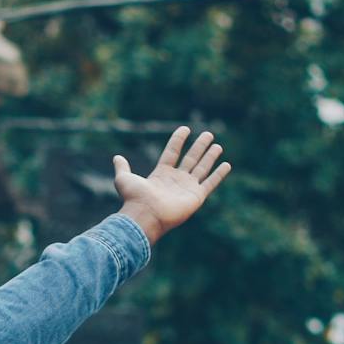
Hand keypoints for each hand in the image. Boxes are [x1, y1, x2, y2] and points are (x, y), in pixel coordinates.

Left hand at [113, 126, 230, 242]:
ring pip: (202, 168)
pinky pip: (210, 183)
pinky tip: (226, 164)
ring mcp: (187, 188)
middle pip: (190, 159)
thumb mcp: (124, 179)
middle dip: (199, 146)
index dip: (178, 140)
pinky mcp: (196, 197)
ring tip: (218, 145)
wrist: (145, 215)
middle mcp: (176, 180)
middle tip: (208, 134)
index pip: (172, 152)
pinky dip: (219, 174)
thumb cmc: (134, 198)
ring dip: (210, 157)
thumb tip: (116, 157)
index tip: (185, 128)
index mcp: (161, 174)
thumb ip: (122, 167)